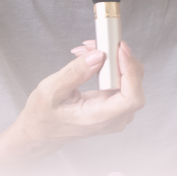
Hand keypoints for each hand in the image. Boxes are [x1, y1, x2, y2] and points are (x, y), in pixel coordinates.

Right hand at [0, 42, 144, 168]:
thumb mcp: (49, 92)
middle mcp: (114, 118)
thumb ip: (75, 73)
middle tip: (96, 45)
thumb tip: (99, 56)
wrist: (42, 130)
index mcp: (100, 118)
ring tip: (88, 50)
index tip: (120, 50)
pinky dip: (110, 65)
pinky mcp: (116, 103)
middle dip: (117, 58)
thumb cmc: (43, 116)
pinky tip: (92, 58)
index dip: (131, 71)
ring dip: (113, 59)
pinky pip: (123, 80)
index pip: (132, 97)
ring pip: (130, 78)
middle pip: (134, 83)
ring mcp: (117, 112)